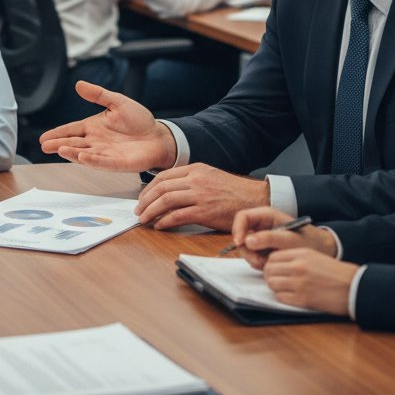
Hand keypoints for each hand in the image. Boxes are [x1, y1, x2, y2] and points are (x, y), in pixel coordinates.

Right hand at [39, 80, 175, 171]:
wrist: (158, 136)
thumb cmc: (138, 120)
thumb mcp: (117, 101)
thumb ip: (98, 95)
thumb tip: (78, 84)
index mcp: (93, 127)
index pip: (71, 130)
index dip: (57, 133)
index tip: (43, 138)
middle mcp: (96, 142)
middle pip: (73, 143)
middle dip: (58, 144)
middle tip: (44, 145)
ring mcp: (105, 153)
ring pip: (84, 154)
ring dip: (72, 152)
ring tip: (59, 149)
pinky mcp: (117, 162)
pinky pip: (102, 162)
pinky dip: (92, 161)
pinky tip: (81, 158)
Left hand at [136, 164, 268, 230]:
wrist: (255, 200)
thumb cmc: (234, 192)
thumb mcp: (211, 177)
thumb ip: (191, 180)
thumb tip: (170, 191)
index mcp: (196, 169)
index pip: (164, 176)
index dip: (148, 188)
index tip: (142, 198)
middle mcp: (196, 179)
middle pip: (161, 188)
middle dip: (145, 200)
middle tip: (138, 210)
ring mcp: (200, 195)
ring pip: (166, 201)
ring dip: (151, 211)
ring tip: (144, 220)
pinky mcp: (204, 212)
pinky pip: (177, 216)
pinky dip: (164, 221)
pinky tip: (159, 226)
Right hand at [232, 206, 335, 268]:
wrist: (320, 251)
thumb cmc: (308, 242)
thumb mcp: (290, 240)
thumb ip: (269, 239)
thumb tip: (247, 241)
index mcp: (266, 215)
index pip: (242, 217)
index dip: (237, 229)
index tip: (239, 243)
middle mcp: (261, 225)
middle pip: (241, 234)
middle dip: (247, 249)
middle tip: (259, 261)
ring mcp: (261, 237)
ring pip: (245, 247)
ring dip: (253, 258)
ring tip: (268, 263)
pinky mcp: (263, 248)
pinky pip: (252, 255)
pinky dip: (258, 262)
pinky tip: (270, 264)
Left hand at [263, 248, 357, 316]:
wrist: (353, 286)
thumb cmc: (336, 272)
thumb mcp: (314, 256)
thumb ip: (294, 257)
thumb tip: (276, 264)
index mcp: (301, 253)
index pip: (272, 257)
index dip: (271, 264)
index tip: (275, 269)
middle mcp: (298, 267)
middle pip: (269, 270)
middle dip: (270, 275)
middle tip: (277, 279)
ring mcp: (299, 283)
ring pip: (272, 284)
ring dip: (275, 287)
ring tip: (284, 288)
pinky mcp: (302, 299)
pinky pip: (281, 297)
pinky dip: (283, 297)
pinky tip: (291, 296)